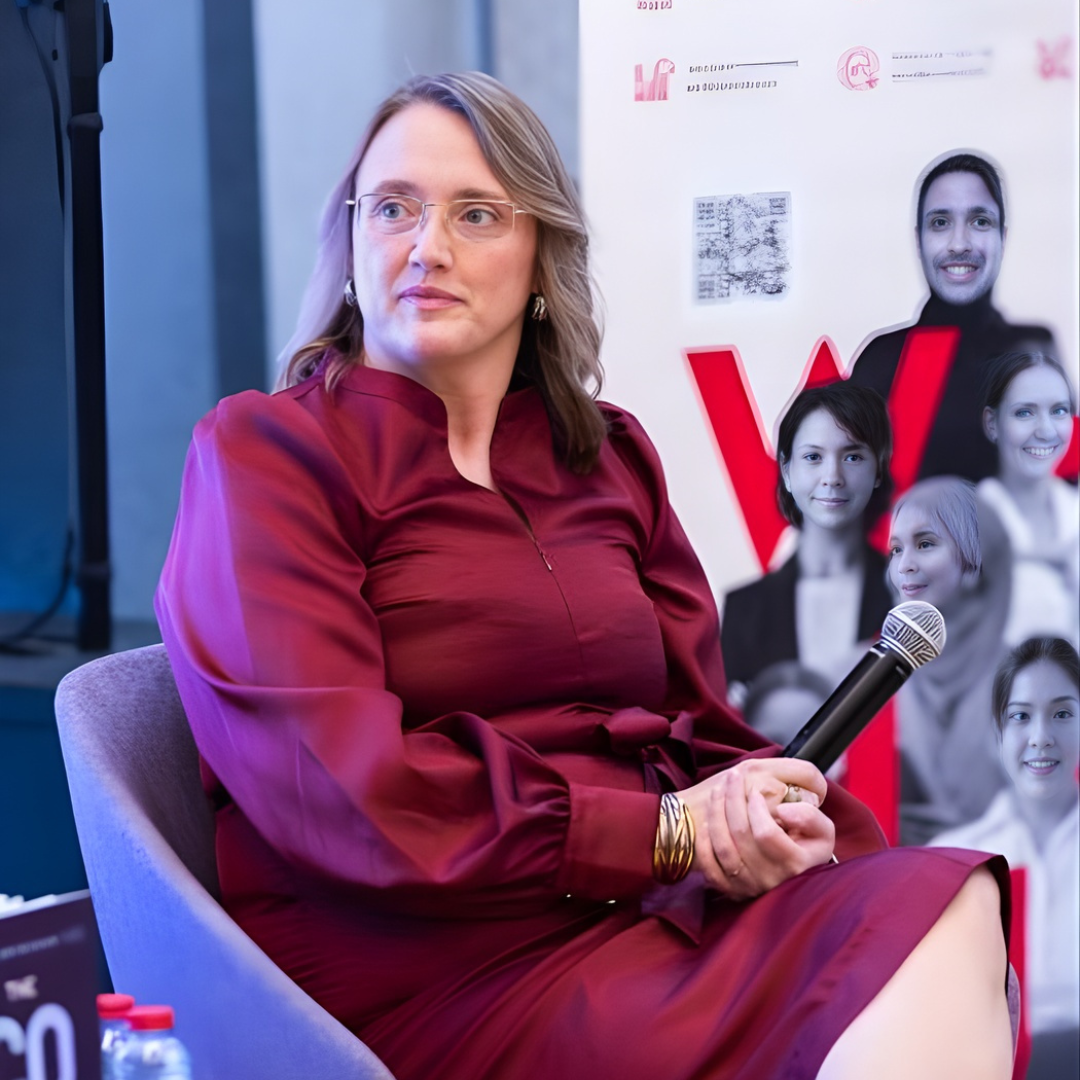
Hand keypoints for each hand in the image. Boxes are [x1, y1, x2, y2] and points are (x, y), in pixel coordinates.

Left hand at [678, 759, 834, 899]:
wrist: (793, 871)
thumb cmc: (807, 844)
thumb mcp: (822, 830)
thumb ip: (810, 817)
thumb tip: (783, 811)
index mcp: (795, 864)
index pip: (766, 833)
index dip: (757, 808)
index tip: (754, 791)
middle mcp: (770, 878)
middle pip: (740, 834)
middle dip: (733, 798)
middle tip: (732, 776)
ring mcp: (749, 886)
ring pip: (722, 846)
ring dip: (715, 813)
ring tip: (718, 790)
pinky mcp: (730, 890)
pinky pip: (709, 865)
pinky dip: (703, 841)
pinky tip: (705, 820)